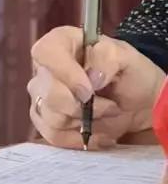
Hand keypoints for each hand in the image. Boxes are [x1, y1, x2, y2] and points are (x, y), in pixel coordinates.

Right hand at [28, 26, 165, 149]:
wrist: (141, 103)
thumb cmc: (131, 74)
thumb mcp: (127, 57)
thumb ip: (107, 58)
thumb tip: (92, 77)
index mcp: (61, 43)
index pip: (44, 53)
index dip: (64, 73)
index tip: (88, 90)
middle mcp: (45, 69)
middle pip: (48, 92)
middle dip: (83, 106)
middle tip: (110, 106)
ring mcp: (43, 96)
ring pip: (50, 117)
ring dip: (85, 122)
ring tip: (106, 116)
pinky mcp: (47, 120)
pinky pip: (52, 135)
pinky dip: (78, 139)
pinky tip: (97, 133)